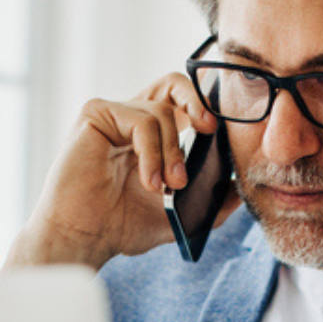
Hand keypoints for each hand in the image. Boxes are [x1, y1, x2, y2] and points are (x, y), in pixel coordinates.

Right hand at [2, 73, 239, 270]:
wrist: (83, 238)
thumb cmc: (119, 226)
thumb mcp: (177, 215)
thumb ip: (209, 202)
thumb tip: (240, 189)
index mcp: (150, 135)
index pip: (183, 103)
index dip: (206, 109)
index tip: (221, 133)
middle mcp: (131, 119)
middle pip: (174, 83)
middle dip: (198, 102)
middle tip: (209, 130)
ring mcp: (112, 114)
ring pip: (161, 111)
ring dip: (172, 152)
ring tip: (169, 186)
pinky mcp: (96, 114)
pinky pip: (140, 120)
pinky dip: (152, 153)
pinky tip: (149, 181)